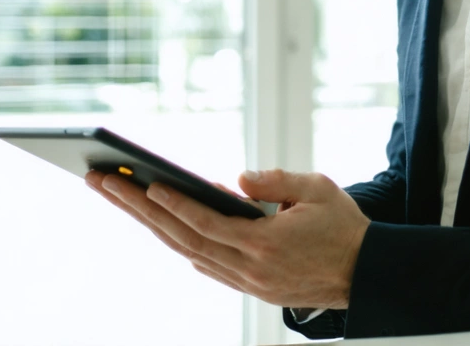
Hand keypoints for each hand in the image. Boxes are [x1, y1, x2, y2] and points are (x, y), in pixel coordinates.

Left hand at [84, 168, 369, 309]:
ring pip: (187, 253)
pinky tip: (160, 223)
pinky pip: (205, 264)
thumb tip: (237, 181)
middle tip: (103, 182)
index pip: (206, 222)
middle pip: (182, 238)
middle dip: (137, 209)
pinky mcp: (250, 287)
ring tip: (119, 197)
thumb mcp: (318, 190)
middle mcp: (248, 268)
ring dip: (150, 225)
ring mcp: (246, 282)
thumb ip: (275, 182)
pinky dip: (179, 242)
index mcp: (265, 243)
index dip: (172, 204)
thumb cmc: (345, 227)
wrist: (366, 275)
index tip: (142, 184)